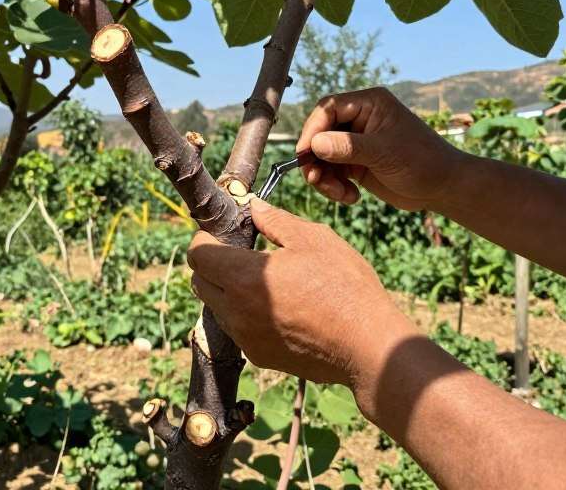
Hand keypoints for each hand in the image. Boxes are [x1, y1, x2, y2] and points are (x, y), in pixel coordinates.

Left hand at [187, 198, 394, 385]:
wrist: (367, 344)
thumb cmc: (344, 286)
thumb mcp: (313, 239)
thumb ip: (275, 220)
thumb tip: (254, 207)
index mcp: (244, 277)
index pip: (198, 255)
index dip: (206, 239)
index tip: (225, 233)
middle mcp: (236, 311)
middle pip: (200, 282)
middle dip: (212, 263)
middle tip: (241, 251)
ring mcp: (245, 338)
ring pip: (217, 308)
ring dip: (227, 290)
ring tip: (264, 279)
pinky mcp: (259, 357)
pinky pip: (237, 330)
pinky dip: (245, 314)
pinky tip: (278, 306)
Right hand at [297, 87, 464, 209]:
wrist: (443, 188)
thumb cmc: (422, 161)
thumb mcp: (384, 152)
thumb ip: (348, 147)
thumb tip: (314, 144)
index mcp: (368, 104)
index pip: (328, 109)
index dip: (312, 130)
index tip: (305, 154)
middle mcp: (359, 119)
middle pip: (320, 133)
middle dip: (315, 159)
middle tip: (315, 180)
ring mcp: (356, 142)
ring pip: (322, 156)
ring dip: (324, 177)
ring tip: (340, 194)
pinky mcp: (356, 163)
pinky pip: (331, 172)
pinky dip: (334, 186)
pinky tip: (352, 197)